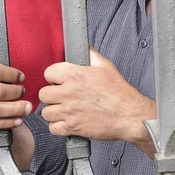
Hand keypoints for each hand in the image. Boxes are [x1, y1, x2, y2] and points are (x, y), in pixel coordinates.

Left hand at [40, 47, 154, 141]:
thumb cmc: (120, 92)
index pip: (48, 73)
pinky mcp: (73, 127)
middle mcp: (68, 93)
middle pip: (44, 94)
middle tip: (62, 96)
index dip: (54, 77)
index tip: (60, 81)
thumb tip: (84, 47)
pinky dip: (58, 126)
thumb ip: (91, 55)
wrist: (130, 115)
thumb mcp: (106, 66)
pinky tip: (67, 121)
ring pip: (46, 112)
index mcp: (74, 75)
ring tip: (64, 110)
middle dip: (52, 95)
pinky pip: (54, 128)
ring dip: (54, 111)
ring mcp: (69, 111)